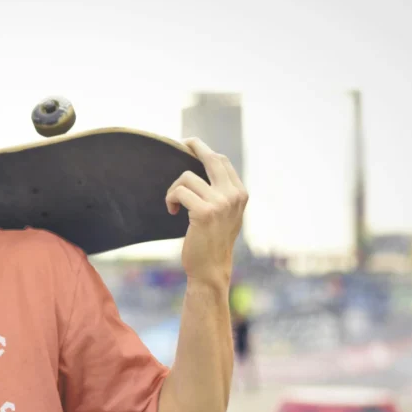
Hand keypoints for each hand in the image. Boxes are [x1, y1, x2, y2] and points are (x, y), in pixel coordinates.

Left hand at [165, 138, 247, 284]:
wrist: (211, 268)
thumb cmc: (213, 242)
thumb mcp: (226, 215)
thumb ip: (223, 194)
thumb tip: (206, 168)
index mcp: (240, 194)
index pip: (222, 161)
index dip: (205, 151)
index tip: (191, 147)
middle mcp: (234, 195)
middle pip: (211, 158)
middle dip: (195, 146)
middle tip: (182, 143)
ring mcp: (220, 202)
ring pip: (187, 177)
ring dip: (174, 189)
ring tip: (174, 203)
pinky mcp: (204, 211)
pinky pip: (179, 192)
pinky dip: (171, 199)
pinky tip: (172, 211)